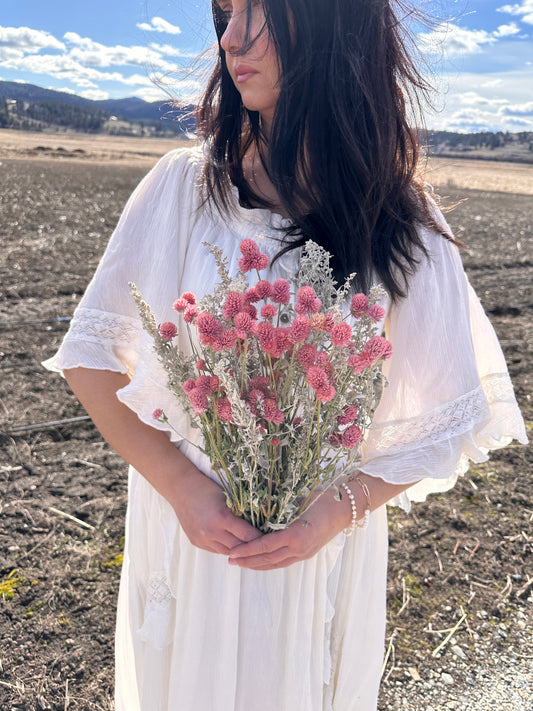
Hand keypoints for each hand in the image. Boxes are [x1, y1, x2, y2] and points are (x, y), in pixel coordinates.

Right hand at [170, 465, 262, 554]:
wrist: (180, 488)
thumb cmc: (206, 488)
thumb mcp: (227, 497)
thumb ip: (241, 512)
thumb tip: (260, 523)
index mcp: (222, 518)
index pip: (248, 535)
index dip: (261, 538)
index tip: (272, 539)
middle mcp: (211, 532)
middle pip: (239, 547)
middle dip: (253, 548)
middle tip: (266, 546)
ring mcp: (202, 539)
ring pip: (228, 552)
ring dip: (240, 551)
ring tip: (253, 549)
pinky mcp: (197, 542)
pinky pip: (217, 550)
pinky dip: (227, 548)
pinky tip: (236, 545)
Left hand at [227, 487, 351, 570]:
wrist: (346, 509)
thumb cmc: (322, 499)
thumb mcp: (298, 498)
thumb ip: (278, 503)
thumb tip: (257, 498)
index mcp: (295, 534)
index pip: (265, 546)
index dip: (247, 550)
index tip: (232, 551)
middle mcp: (299, 548)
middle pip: (267, 560)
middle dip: (247, 561)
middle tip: (230, 560)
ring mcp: (304, 553)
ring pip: (275, 564)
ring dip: (257, 565)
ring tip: (241, 563)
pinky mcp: (307, 554)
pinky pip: (284, 562)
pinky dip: (269, 563)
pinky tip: (260, 561)